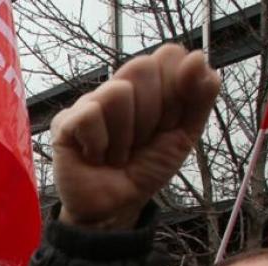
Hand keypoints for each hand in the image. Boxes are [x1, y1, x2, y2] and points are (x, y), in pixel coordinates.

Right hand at [51, 44, 219, 228]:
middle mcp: (118, 86)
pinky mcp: (66, 122)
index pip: (169, 56)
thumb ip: (201, 95)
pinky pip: (90, 116)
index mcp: (150, 84)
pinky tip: (96, 157)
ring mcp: (90, 102)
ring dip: (124, 136)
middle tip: (141, 141)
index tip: (168, 124)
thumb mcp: (185, 134)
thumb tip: (197, 57)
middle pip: (142, 67)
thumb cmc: (146, 169)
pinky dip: (100, 145)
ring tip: (117, 154)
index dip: (176, 91)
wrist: (118, 207)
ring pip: (117, 93)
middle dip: (151, 115)